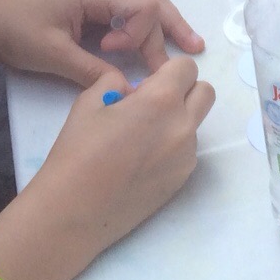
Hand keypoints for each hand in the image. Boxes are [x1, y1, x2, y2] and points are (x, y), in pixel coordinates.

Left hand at [0, 0, 203, 85]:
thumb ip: (89, 70)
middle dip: (173, 28)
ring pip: (146, 10)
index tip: (112, 54)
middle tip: (194, 53)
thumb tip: (124, 89)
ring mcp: (103, 1)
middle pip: (152, 4)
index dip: (138, 34)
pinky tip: (163, 49)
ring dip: (166, 28)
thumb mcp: (52, 54)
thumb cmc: (18, 32)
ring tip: (191, 48)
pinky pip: (133, 20)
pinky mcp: (98, 15)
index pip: (142, 6)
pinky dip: (150, 33)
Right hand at [8, 58, 215, 279]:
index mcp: (162, 100)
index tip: (148, 84)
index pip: (188, 67)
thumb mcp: (89, 102)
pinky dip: (173, 148)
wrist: (74, 212)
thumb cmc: (77, 152)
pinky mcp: (181, 181)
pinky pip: (187, 152)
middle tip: (153, 105)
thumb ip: (115, 83)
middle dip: (185, 91)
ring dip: (178, 121)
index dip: (169, 71)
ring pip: (195, 124)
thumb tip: (133, 89)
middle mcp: (183, 126)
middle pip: (205, 93)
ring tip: (140, 140)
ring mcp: (186, 156)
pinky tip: (141, 162)